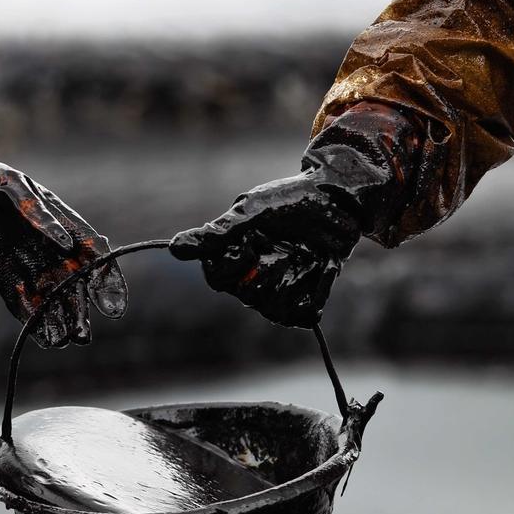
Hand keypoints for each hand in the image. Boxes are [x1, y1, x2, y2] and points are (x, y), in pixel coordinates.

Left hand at [0, 157, 126, 347]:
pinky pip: (22, 301)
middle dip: (81, 310)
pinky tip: (45, 337)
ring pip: (51, 297)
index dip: (108, 280)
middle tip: (84, 335)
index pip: (94, 253)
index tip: (112, 307)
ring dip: (59, 319)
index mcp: (62, 221)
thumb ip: (39, 214)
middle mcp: (50, 247)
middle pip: (75, 283)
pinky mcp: (3, 276)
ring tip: (65, 341)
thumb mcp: (12, 186)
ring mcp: (28, 263)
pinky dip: (33, 318)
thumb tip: (65, 244)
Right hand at [169, 171, 360, 327]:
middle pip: (247, 296)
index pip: (217, 279)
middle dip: (269, 270)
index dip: (234, 265)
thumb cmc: (291, 199)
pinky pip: (304, 315)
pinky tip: (323, 265)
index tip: (251, 242)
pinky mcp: (307, 296)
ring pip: (274, 308)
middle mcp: (253, 276)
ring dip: (293, 278)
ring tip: (307, 254)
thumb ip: (217, 234)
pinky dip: (316, 290)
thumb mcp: (252, 212)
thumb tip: (173, 249)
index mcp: (233, 255)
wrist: (339, 198)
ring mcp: (280, 288)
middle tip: (286, 245)